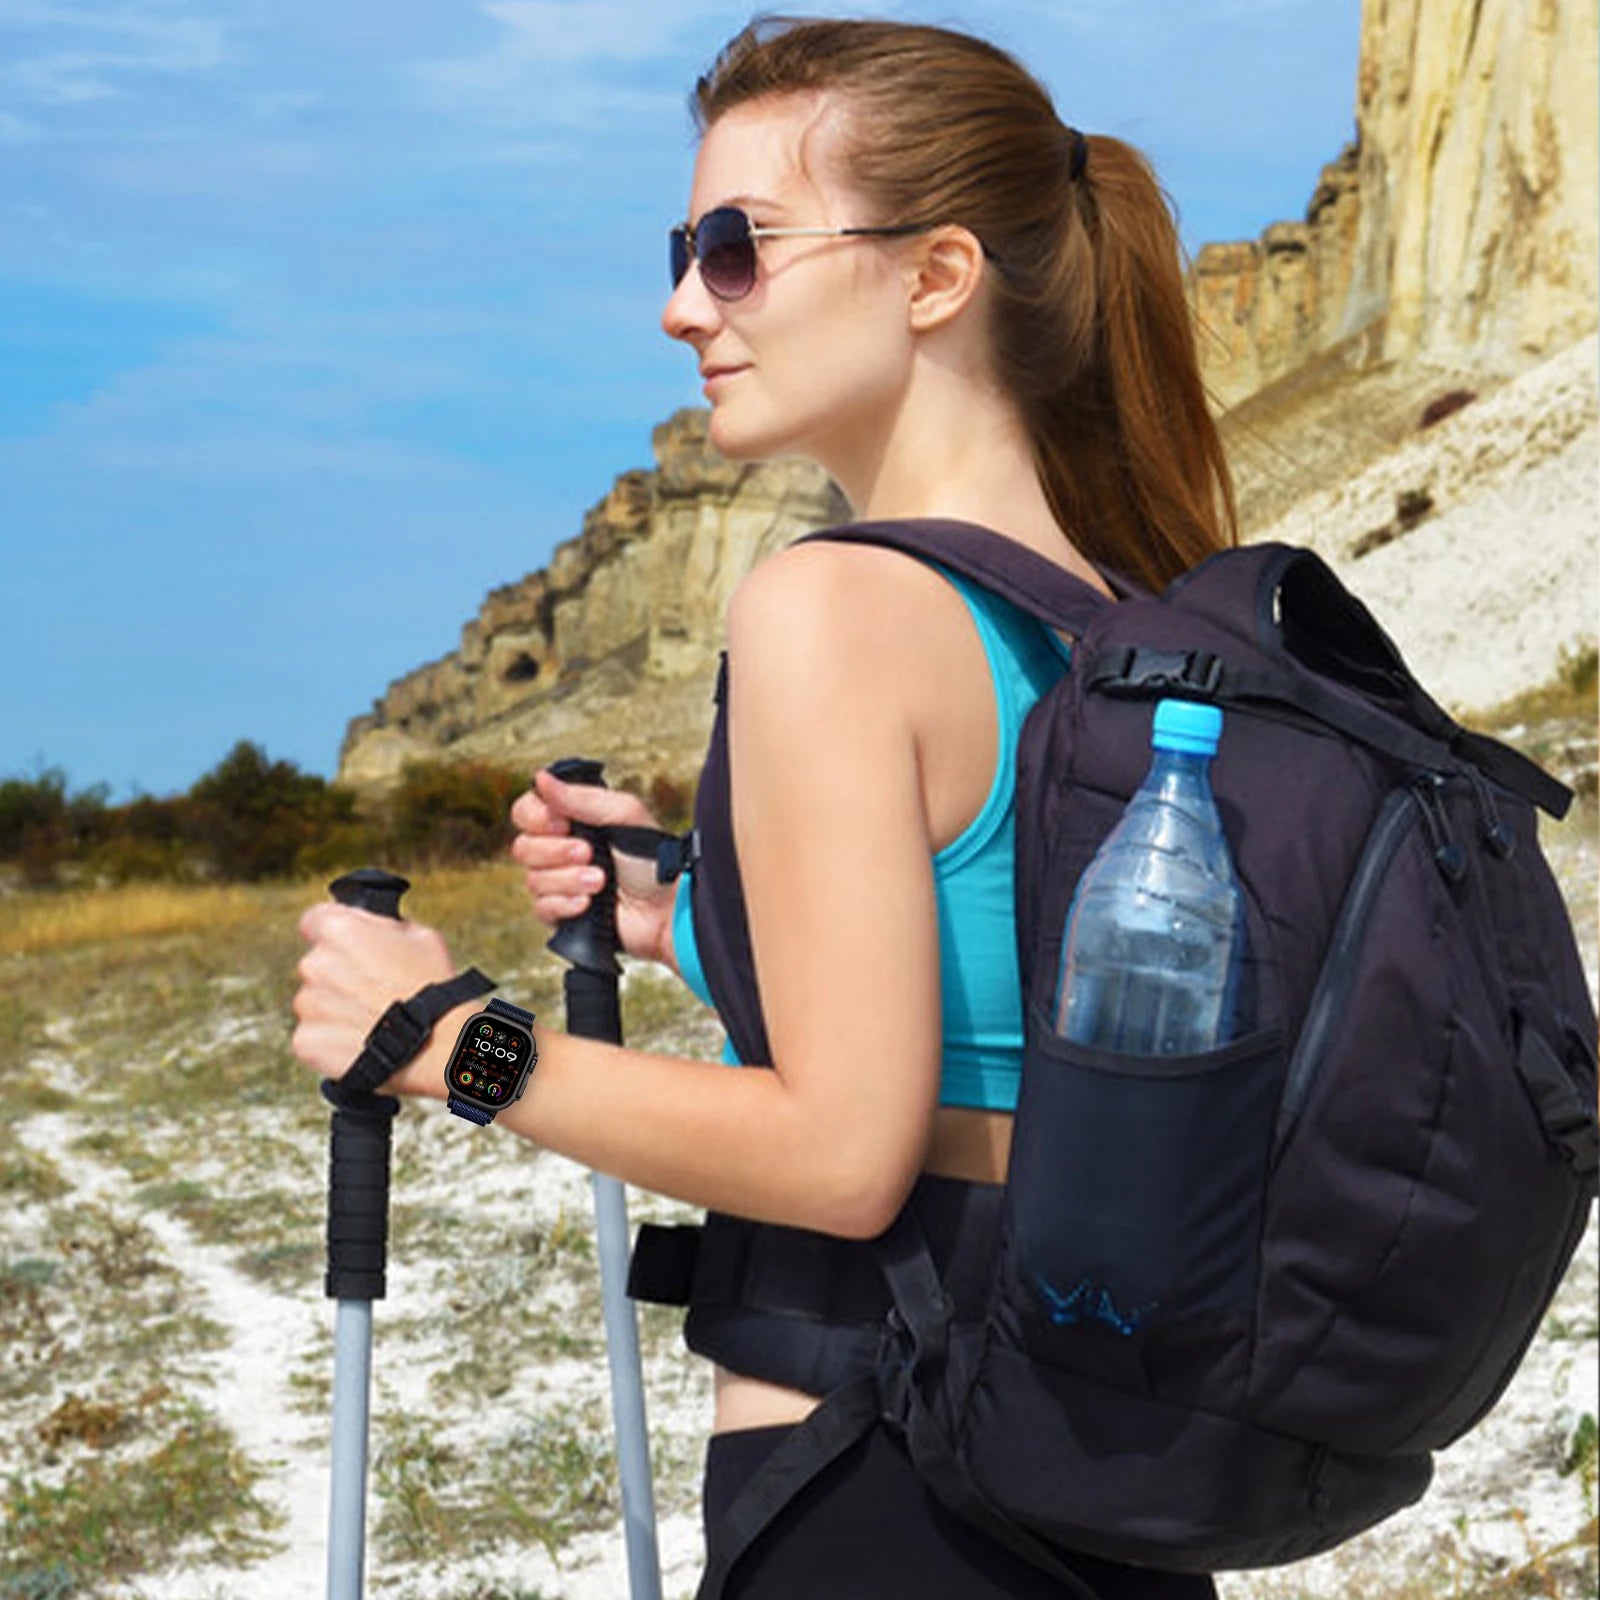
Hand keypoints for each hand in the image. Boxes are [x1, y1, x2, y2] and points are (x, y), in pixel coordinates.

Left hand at [292, 903, 458, 1096]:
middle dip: (338, 973)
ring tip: (372, 1018)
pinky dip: (331, 1038)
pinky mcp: (306, 1040)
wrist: (437, 1046)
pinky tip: (362, 1039)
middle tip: (372, 988)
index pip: (314, 920)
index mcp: (340, 930)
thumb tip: (371, 927)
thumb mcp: (421, 936)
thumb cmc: (434, 989)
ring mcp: (308, 1005)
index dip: (334, 933)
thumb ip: (383, 927)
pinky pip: (312, 1035)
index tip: (349, 947)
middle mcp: (316, 964)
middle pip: (317, 964)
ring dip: (334, 1007)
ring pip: (314, 1001)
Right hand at [510, 767, 678, 971]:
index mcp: (572, 820)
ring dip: (568, 879)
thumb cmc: (654, 860)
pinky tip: (589, 904)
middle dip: (556, 852)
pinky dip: (565, 904)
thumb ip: (582, 797)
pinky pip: (541, 908)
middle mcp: (560, 850)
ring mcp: (559, 883)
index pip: (526, 812)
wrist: (667, 909)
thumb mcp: (625, 816)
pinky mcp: (562, 913)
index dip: (536, 818)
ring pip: (532, 879)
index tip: (563, 823)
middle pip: (523, 847)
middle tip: (590, 853)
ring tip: (601, 882)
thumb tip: (541, 778)